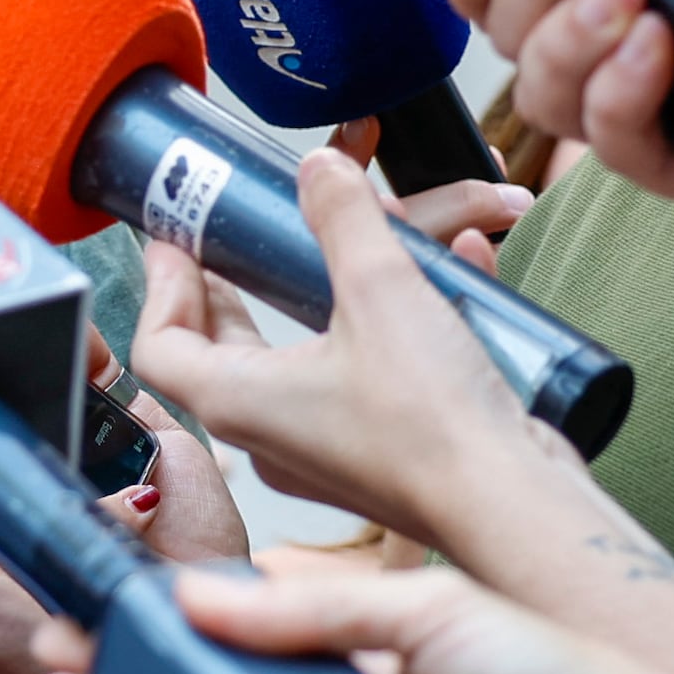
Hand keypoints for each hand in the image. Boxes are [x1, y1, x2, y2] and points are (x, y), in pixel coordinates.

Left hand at [126, 155, 590, 541]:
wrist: (511, 505)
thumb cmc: (430, 422)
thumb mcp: (378, 289)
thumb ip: (342, 216)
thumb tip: (321, 168)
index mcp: (239, 399)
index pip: (161, 342)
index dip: (164, 281)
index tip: (178, 232)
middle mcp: (273, 430)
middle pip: (237, 339)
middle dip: (257, 269)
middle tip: (256, 221)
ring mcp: (329, 443)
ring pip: (321, 340)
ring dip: (361, 273)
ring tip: (405, 217)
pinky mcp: (385, 445)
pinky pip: (379, 362)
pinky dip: (411, 310)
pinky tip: (466, 259)